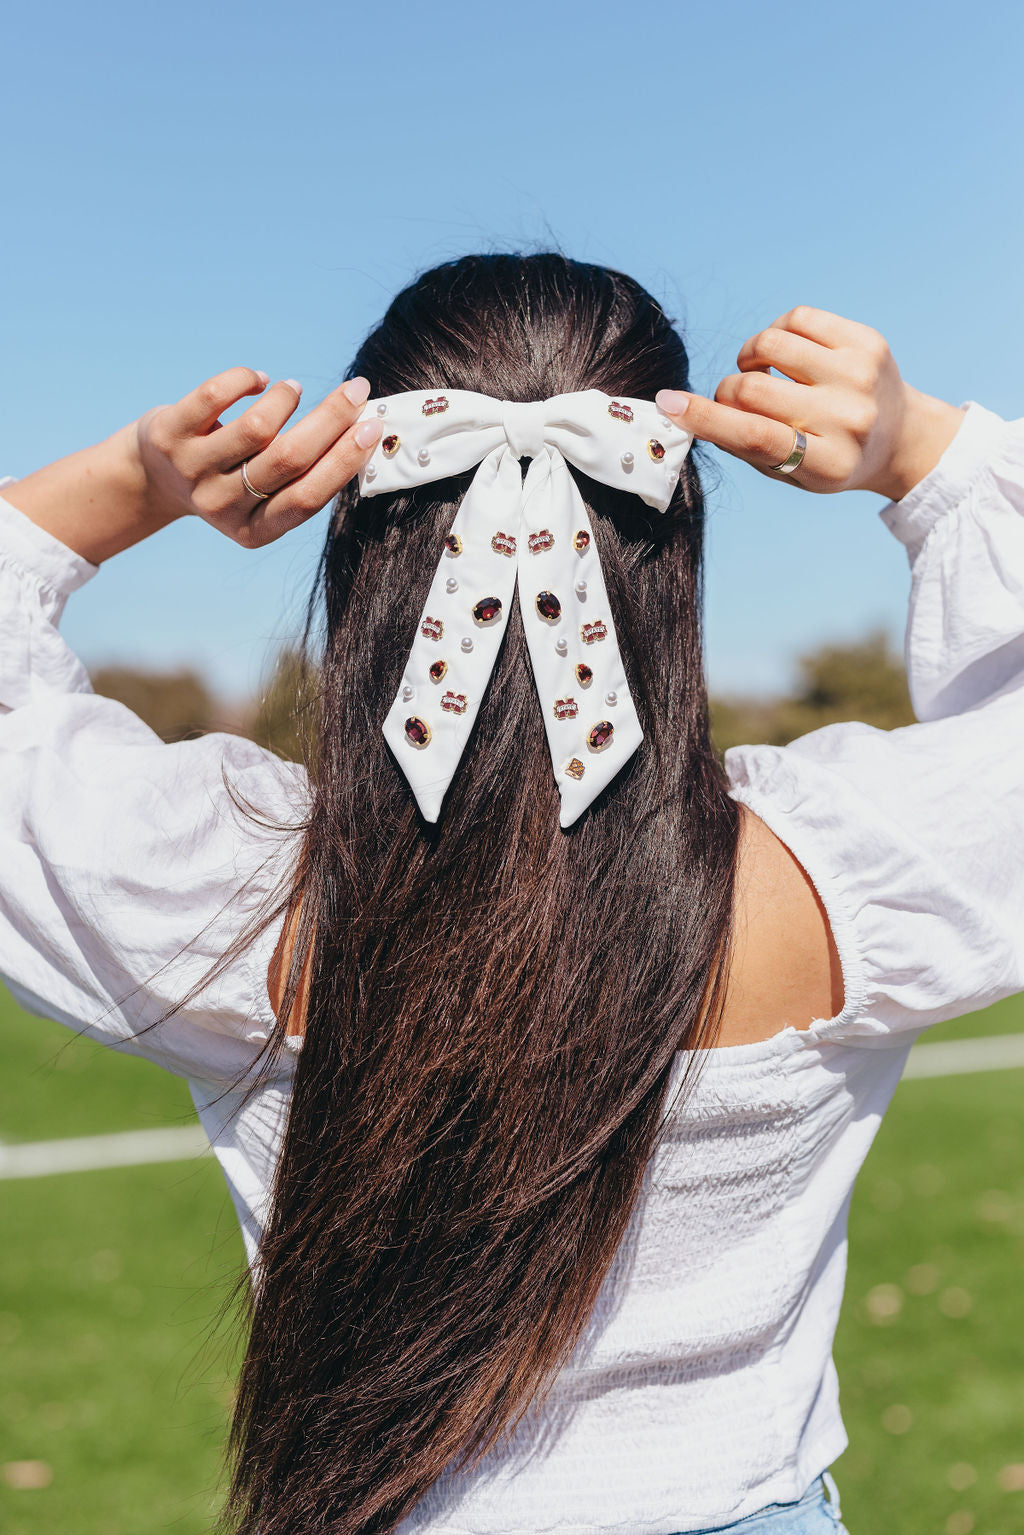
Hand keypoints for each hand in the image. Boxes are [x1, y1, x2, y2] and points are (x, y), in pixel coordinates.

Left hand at [135, 367, 381, 547]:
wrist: (153, 478)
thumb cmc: (228, 480)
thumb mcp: (261, 496)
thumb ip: (301, 476)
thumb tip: (363, 431)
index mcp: (254, 532)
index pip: (308, 497)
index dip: (345, 460)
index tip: (373, 426)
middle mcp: (222, 507)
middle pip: (289, 459)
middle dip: (332, 419)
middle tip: (357, 390)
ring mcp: (192, 472)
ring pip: (257, 427)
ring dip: (286, 398)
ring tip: (292, 390)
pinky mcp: (169, 436)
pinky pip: (217, 395)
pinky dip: (248, 379)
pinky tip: (258, 380)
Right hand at [656, 306, 964, 500]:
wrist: (900, 437)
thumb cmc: (831, 457)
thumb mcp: (790, 472)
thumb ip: (743, 444)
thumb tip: (687, 409)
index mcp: (828, 464)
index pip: (757, 437)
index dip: (707, 419)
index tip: (669, 404)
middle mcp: (849, 419)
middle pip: (754, 390)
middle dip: (727, 391)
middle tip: (733, 399)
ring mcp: (860, 375)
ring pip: (769, 345)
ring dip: (750, 359)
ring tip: (761, 374)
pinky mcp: (866, 341)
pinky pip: (796, 319)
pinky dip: (776, 334)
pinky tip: (785, 355)